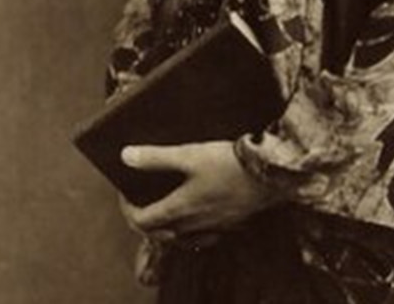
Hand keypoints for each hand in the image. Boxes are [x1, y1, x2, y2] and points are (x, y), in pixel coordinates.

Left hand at [119, 140, 282, 237]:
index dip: (127, 208)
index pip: (141, 221)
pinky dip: (190, 231)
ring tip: (162, 210)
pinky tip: (195, 218)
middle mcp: (193, 225)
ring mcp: (212, 228)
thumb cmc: (228, 163)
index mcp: (179, 209)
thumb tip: (126, 156)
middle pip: (157, 233)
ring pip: (179, 238)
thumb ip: (156, 157)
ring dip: (164, 228)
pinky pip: (201, 237)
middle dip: (143, 220)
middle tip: (138, 202)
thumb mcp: (189, 154)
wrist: (268, 174)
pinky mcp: (228, 225)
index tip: (124, 192)